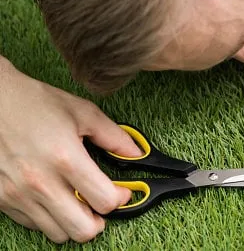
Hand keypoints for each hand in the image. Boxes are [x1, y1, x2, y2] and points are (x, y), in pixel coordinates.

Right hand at [0, 59, 141, 242]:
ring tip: (79, 202)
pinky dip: (51, 218)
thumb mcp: (82, 112)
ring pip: (59, 234)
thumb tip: (136, 153)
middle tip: (101, 204)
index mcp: (66, 158)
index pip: (104, 201)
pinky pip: (34, 225)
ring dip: (75, 222)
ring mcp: (19, 194)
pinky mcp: (3, 199)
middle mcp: (41, 182)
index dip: (120, 198)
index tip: (121, 191)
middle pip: (83, 229)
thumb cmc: (35, 103)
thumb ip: (114, 136)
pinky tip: (56, 198)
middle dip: (100, 220)